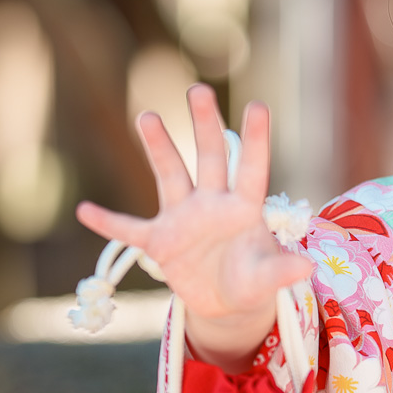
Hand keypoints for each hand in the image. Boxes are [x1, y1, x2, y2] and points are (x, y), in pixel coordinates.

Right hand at [76, 85, 310, 369]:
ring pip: (170, 176)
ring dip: (159, 148)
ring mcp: (183, 219)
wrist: (226, 302)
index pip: (252, 168)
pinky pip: (130, 231)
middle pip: (210, 158)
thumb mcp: (266, 280)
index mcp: (244, 209)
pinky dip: (109, 224)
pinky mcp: (160, 242)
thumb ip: (281, 271)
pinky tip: (85, 211)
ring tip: (147, 115)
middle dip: (205, 125)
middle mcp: (213, 204)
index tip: (258, 105)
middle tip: (199, 89)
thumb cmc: (251, 281)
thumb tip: (306, 269)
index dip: (255, 140)